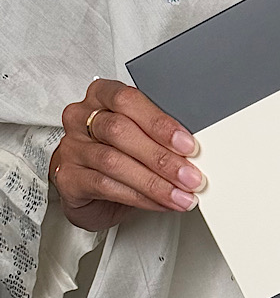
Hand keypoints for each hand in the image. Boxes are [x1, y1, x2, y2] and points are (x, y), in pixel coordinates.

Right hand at [49, 79, 205, 231]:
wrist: (89, 187)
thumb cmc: (118, 151)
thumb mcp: (139, 134)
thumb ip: (159, 134)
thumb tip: (194, 151)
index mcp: (101, 96)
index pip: (128, 100)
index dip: (159, 123)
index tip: (187, 144)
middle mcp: (81, 118)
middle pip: (120, 131)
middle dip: (161, 157)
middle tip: (189, 176)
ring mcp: (71, 148)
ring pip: (113, 162)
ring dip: (154, 182)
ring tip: (179, 194)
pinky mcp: (67, 178)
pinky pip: (105, 186)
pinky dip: (139, 196)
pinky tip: (159, 202)